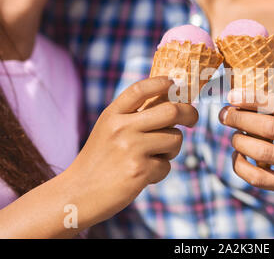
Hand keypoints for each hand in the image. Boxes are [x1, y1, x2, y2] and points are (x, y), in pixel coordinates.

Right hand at [64, 76, 197, 227]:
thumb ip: (132, 117)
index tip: (175, 83)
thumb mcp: (108, 130)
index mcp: (112, 115)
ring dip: (172, 149)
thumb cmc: (99, 161)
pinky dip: (160, 171)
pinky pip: (167, 165)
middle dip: (189, 114)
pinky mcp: (139, 170)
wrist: (77, 194)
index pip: (140, 89)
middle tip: (192, 119)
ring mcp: (130, 148)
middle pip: (170, 111)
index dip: (161, 83)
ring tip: (153, 157)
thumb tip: (170, 102)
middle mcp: (121, 127)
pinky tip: (142, 176)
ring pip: (174, 139)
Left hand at [219, 89, 273, 237]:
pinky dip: (241, 166)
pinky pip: (260, 178)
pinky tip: (238, 157)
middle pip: (271, 126)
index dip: (254, 98)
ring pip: (263, 152)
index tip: (232, 95)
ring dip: (239, 141)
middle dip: (240, 118)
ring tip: (233, 136)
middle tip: (224, 114)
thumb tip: (253, 93)